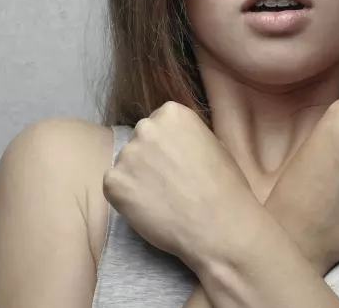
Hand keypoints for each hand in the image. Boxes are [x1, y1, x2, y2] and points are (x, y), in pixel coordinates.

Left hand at [103, 101, 261, 268]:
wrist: (218, 224)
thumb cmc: (226, 187)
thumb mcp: (214, 144)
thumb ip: (187, 137)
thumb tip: (175, 144)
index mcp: (172, 113)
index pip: (158, 123)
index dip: (166, 145)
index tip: (176, 163)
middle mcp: (146, 127)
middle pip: (139, 140)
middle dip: (149, 158)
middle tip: (167, 182)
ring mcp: (127, 154)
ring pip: (125, 164)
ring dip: (137, 178)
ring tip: (160, 199)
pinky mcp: (113, 182)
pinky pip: (114, 187)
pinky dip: (126, 199)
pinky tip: (148, 209)